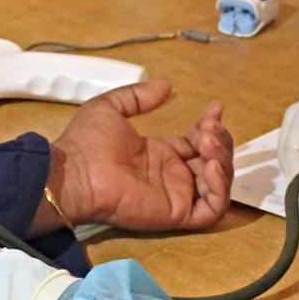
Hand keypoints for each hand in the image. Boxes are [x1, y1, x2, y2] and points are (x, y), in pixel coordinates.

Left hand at [46, 79, 232, 232]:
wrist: (75, 173)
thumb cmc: (87, 143)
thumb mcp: (110, 107)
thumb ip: (138, 96)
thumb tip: (165, 86)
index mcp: (159, 153)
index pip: (197, 142)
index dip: (211, 125)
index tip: (215, 106)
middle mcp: (171, 175)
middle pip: (213, 161)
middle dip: (220, 140)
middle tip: (208, 127)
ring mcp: (175, 195)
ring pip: (217, 184)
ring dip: (224, 160)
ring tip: (208, 142)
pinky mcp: (176, 213)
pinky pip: (211, 209)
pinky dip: (219, 189)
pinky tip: (210, 166)